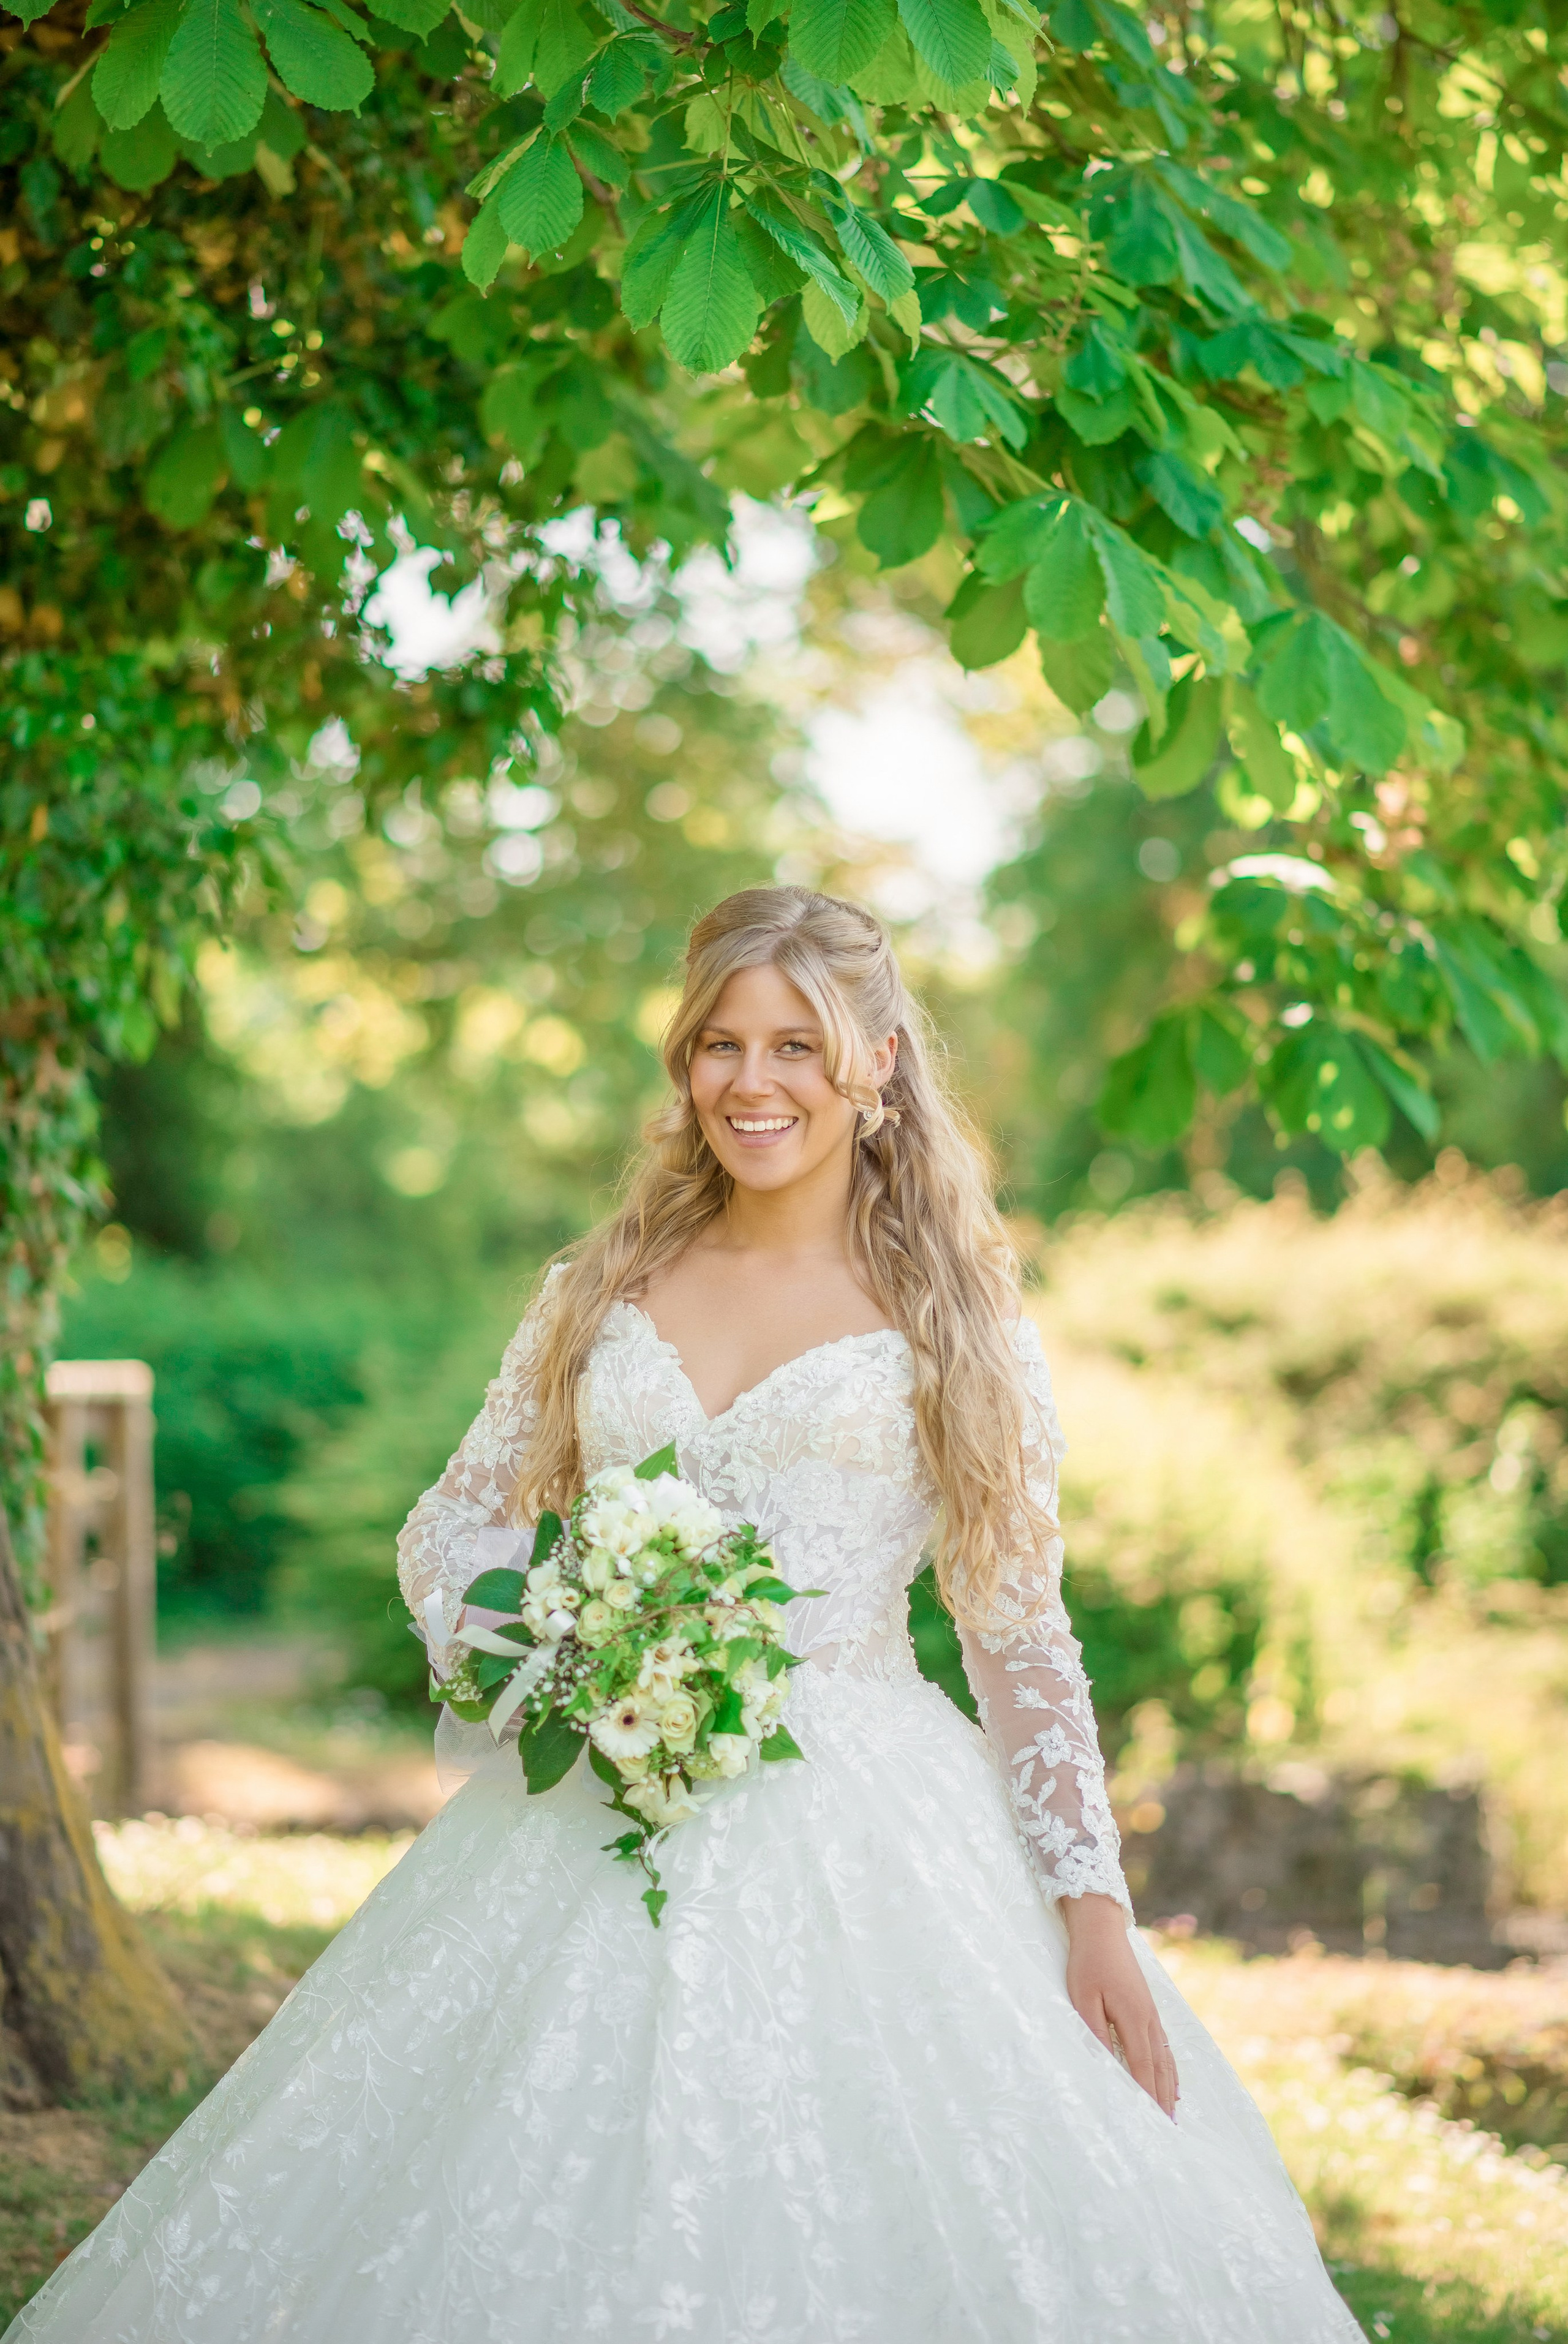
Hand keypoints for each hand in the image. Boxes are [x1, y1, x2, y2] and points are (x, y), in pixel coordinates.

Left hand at [1062, 1893, 1178, 2119]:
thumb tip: (1106, 2067)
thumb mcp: (1084, 1998)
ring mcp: (1152, 2013)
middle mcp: (1149, 2019)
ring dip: (1168, 2088)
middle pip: (1159, 2068)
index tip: (1153, 2124)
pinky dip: (1170, 2068)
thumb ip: (1096, 2033)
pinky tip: (1173, 2081)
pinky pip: (1164, 2046)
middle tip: (1168, 2132)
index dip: (1148, 2097)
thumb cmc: (1088, 1964)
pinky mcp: (1149, 2007)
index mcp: (1134, 2018)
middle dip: (1163, 2100)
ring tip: (1172, 2115)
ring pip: (1165, 2058)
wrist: (1101, 1929)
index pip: (1142, 2068)